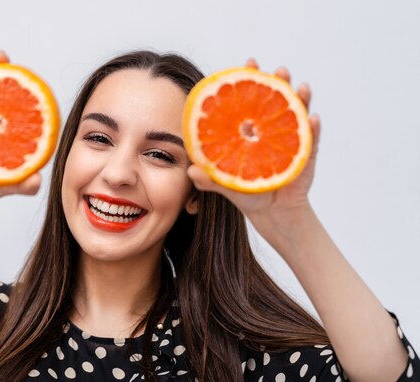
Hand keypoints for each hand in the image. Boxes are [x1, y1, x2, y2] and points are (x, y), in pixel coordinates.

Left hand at [188, 58, 320, 220]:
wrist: (272, 213)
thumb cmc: (247, 194)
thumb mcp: (226, 184)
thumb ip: (208, 178)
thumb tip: (191, 171)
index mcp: (252, 130)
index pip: (251, 100)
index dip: (250, 80)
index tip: (249, 64)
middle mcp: (271, 129)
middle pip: (276, 100)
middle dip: (279, 82)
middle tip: (279, 70)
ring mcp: (291, 139)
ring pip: (297, 114)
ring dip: (301, 99)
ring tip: (302, 87)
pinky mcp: (305, 155)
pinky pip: (311, 140)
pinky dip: (313, 129)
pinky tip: (313, 119)